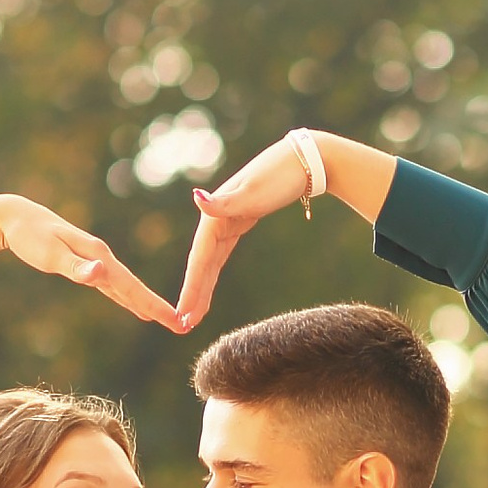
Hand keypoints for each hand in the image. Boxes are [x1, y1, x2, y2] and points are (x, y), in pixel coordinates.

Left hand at [0, 193, 183, 330]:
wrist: (17, 217)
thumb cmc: (30, 236)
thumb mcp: (49, 254)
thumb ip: (76, 267)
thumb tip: (101, 274)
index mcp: (99, 256)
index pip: (131, 286)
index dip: (154, 305)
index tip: (175, 320)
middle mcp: (102, 258)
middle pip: (135, 288)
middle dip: (158, 307)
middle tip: (182, 326)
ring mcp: (97, 262)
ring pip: (127, 288)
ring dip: (146, 304)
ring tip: (166, 319)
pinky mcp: (88, 265)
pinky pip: (114, 287)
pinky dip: (128, 298)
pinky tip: (135, 307)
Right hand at [176, 133, 329, 327]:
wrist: (304, 161)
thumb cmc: (280, 175)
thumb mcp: (253, 191)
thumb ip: (224, 201)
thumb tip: (196, 198)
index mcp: (215, 215)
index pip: (199, 259)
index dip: (190, 288)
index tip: (183, 314)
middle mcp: (215, 219)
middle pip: (201, 264)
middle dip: (192, 295)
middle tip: (183, 325)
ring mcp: (225, 221)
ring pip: (209, 262)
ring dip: (200, 288)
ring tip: (192, 316)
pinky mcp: (237, 223)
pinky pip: (220, 256)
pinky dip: (212, 274)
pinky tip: (206, 288)